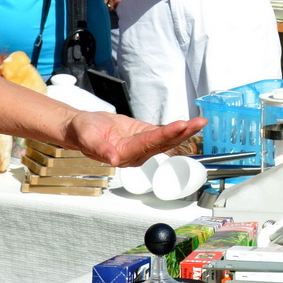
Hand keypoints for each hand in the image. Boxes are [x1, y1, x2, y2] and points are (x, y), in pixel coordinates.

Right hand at [66, 110, 205, 167]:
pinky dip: (177, 129)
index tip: (180, 126)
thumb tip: (113, 160)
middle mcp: (136, 153)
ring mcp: (142, 146)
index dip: (165, 135)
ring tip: (200, 122)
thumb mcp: (87, 138)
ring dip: (184, 131)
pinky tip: (190, 125)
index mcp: (124, 154)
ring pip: (167, 140)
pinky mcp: (144, 137)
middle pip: (163, 143)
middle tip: (199, 123)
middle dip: (182, 133)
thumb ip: (100, 149)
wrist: (82, 128)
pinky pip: (163, 134)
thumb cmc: (83, 132)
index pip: (149, 144)